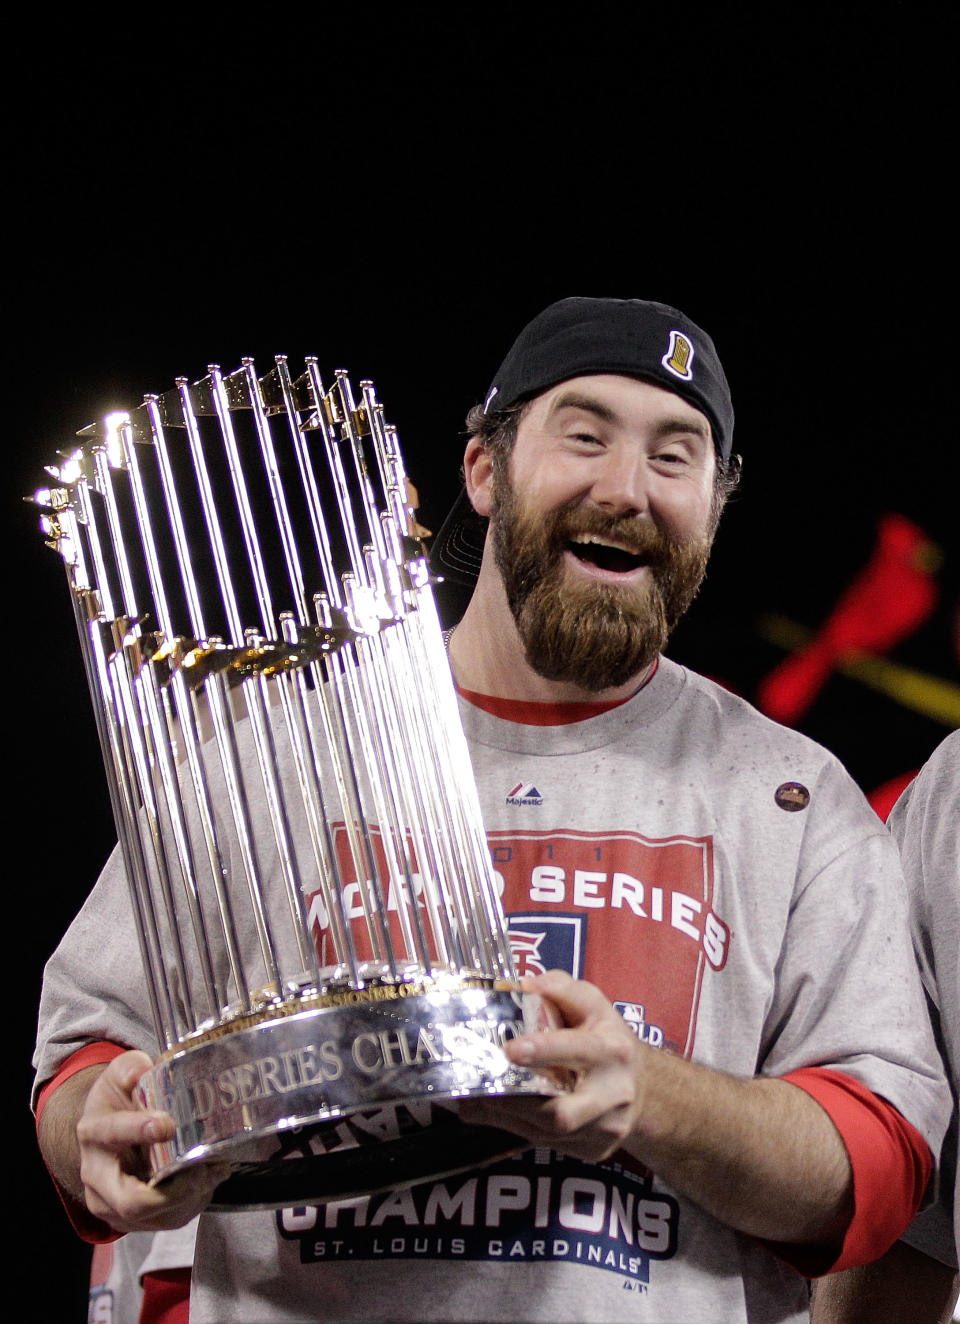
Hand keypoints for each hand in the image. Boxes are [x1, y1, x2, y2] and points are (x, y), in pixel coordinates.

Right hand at [77, 1050, 228, 1232]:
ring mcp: (109, 1204)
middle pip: (132, 1201)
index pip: (112, 1135)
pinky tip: (206, 1179)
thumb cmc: (118, 1099)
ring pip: (156, 1216)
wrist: (103, 1134)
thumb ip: (131, 1068)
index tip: (168, 1125)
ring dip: (191, 1195)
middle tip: (205, 1167)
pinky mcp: (127, 1221)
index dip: (138, 1131)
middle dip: (174, 1190)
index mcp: (94, 1132)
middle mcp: (96, 1174)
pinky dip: (192, 1202)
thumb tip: (144, 1069)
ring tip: (215, 1168)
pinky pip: (166, 1220)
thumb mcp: (121, 1074)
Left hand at [460, 971, 645, 1161]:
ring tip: (474, 1102)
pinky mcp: (593, 1150)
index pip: (578, 1051)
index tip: (509, 1050)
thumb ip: (559, 988)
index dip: (543, 1051)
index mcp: (613, 1050)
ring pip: (548, 1135)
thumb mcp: (593, 1004)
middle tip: (480, 1089)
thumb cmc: (607, 1039)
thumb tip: (521, 986)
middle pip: (562, 1114)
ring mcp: (605, 1129)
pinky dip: (516, 1129)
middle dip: (516, 1104)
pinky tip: (495, 1114)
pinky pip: (547, 1144)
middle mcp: (613, 1094)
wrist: (641, 1088)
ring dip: (507, 1118)